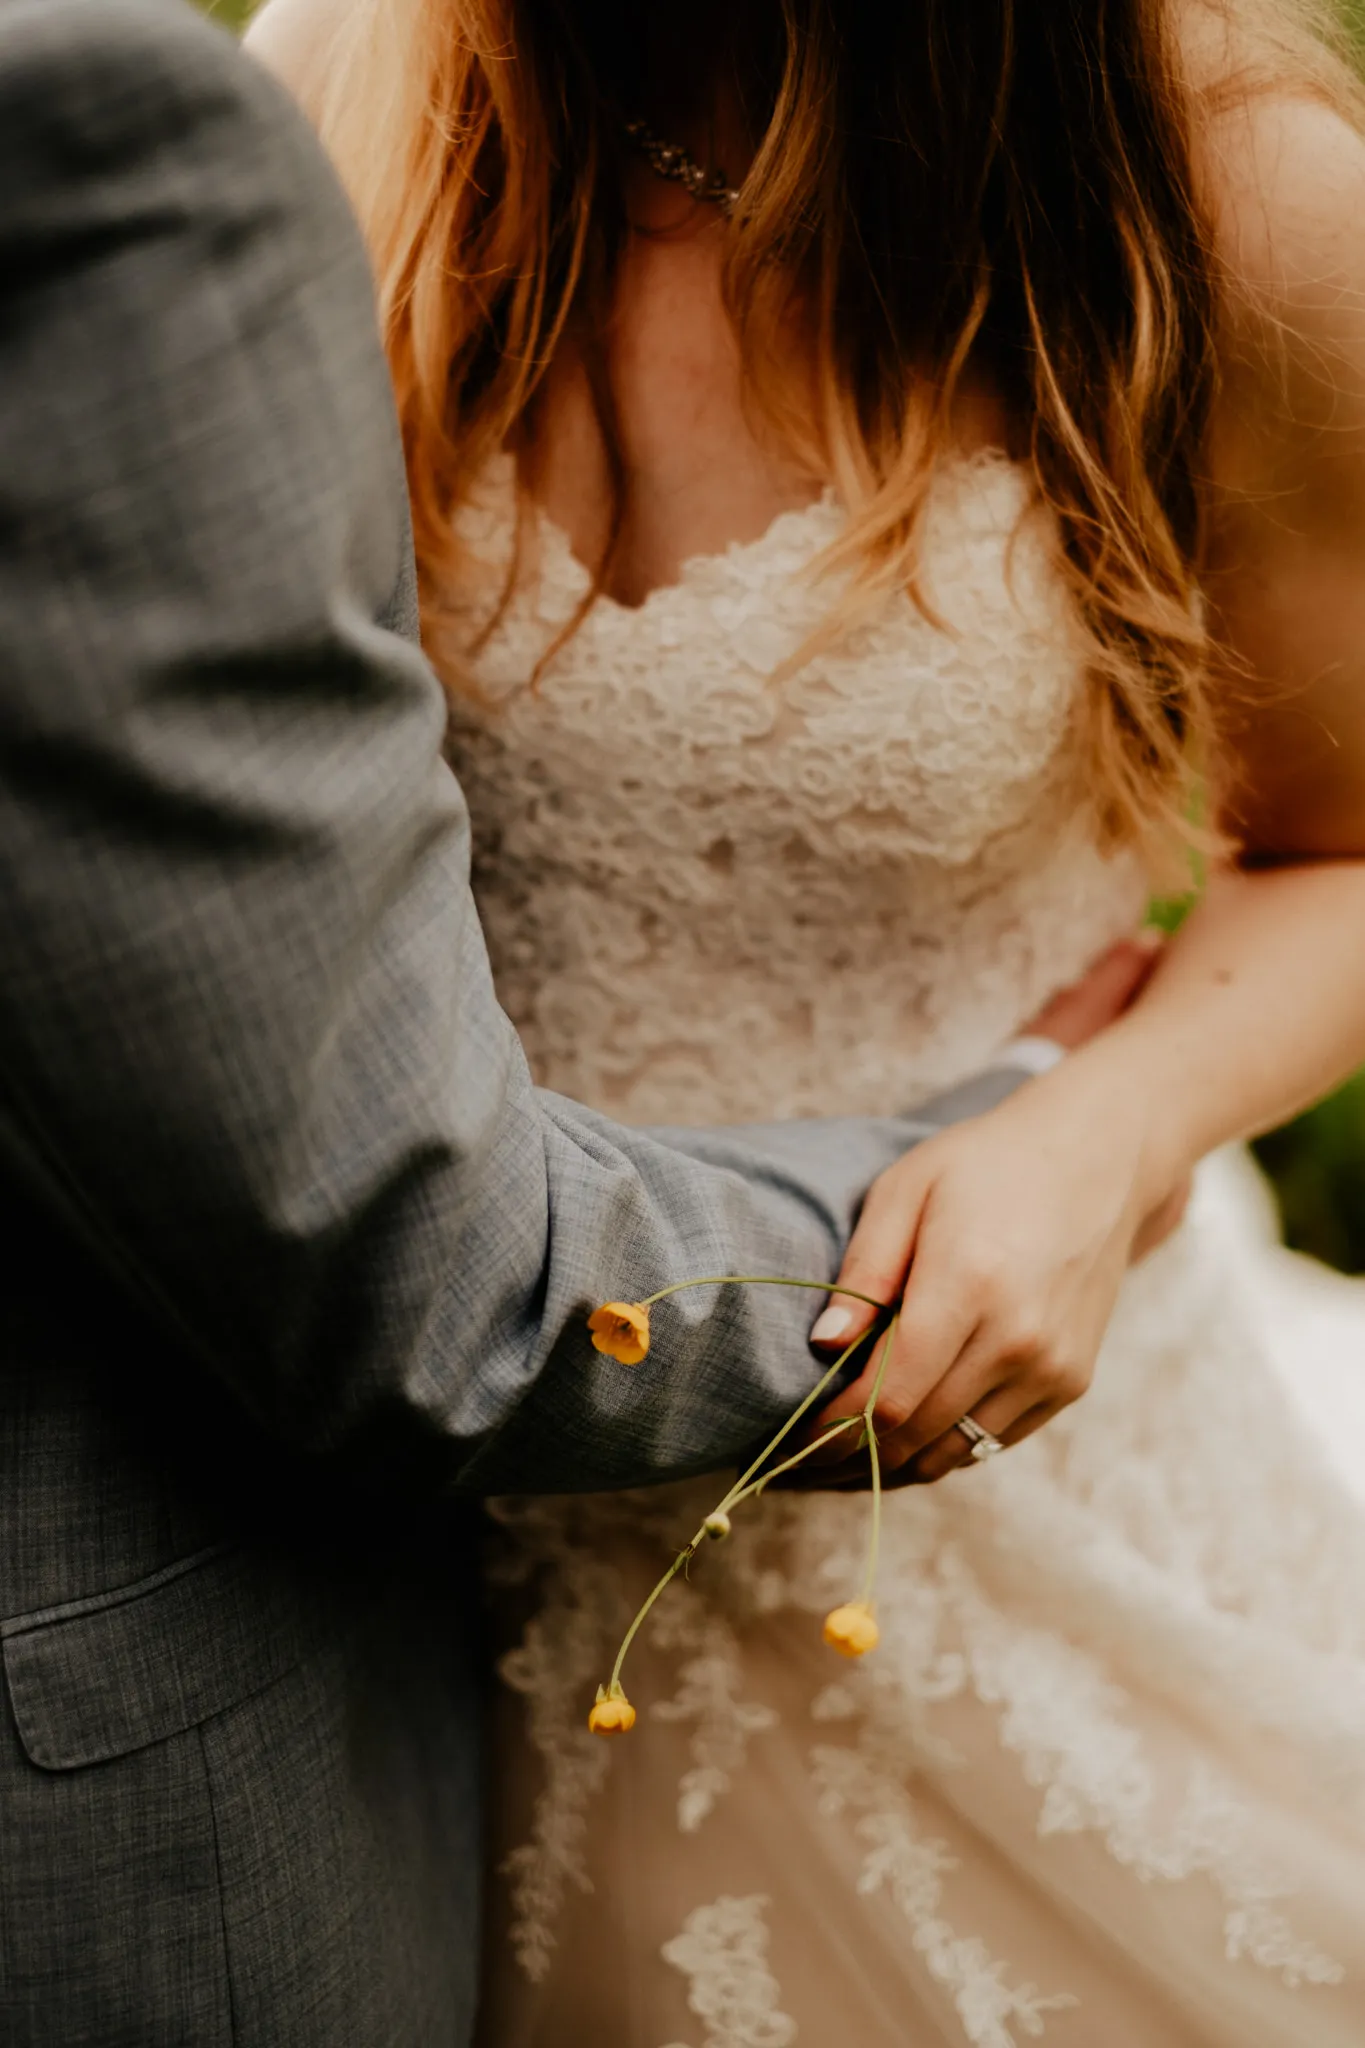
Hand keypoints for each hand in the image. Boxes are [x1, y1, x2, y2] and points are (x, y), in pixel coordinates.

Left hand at [806, 936, 1187, 1485]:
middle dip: (849, 1457)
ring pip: (954, 1452)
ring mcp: (1052, 1368)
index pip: (888, 1396)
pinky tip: (899, 1444)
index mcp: (971, 1286)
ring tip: (838, 1464)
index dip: (833, 1429)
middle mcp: (1019, 1340)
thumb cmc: (987, 1164)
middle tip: (799, 1462)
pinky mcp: (1071, 1382)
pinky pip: (993, 1442)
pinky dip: (942, 1451)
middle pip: (917, 1434)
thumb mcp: (908, 1188)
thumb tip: (826, 1345)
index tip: (789, 1439)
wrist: (1097, 1159)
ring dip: (893, 1466)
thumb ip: (866, 1269)